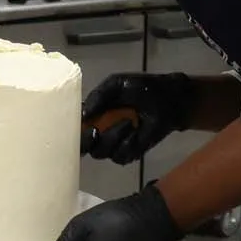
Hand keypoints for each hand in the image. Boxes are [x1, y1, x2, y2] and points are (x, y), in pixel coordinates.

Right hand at [81, 72, 195, 163]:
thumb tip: (82, 115)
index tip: (78, 125)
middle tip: (96, 132)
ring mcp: (114, 144)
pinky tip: (136, 129)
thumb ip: (98, 96)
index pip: (74, 129)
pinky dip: (127, 143)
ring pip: (101, 152)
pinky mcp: (130, 153)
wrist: (169, 98)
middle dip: (86, 142)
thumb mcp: (116, 85)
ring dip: (113, 137)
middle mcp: (99, 132)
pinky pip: (120, 155)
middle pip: (82, 147)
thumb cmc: (142, 88)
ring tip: (127, 121)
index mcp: (92, 114)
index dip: (71, 131)